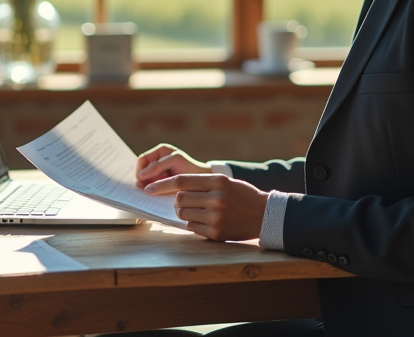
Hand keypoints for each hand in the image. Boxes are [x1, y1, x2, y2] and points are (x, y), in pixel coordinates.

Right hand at [136, 143, 210, 184]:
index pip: (142, 160)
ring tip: (154, 189)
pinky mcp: (161, 180)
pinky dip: (152, 188)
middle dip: (143, 179)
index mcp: (160, 151)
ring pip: (145, 178)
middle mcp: (158, 159)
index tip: (142, 183)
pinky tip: (158, 191)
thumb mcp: (174, 161)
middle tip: (146, 189)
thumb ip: (157, 166)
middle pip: (142, 169)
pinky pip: (151, 184)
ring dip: (147, 184)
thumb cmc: (190, 168)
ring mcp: (159, 171)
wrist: (202, 180)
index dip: (140, 171)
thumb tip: (140, 175)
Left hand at [144, 174, 268, 241]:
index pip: (182, 181)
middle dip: (177, 201)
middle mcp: (216, 198)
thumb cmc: (242, 196)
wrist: (264, 214)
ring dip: (184, 213)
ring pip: (183, 214)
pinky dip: (193, 224)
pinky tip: (205, 221)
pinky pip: (192, 227)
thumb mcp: (225, 182)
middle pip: (179, 199)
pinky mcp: (216, 233)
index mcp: (217, 182)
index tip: (149, 188)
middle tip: (183, 202)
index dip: (162, 184)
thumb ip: (202, 184)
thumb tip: (175, 191)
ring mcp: (216, 217)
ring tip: (196, 211)